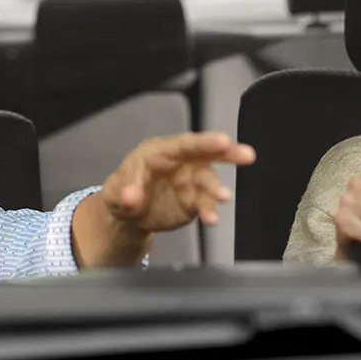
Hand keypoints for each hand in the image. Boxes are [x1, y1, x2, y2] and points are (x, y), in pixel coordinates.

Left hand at [101, 132, 255, 231]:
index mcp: (160, 151)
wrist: (128, 217)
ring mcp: (189, 181)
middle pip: (206, 153)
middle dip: (227, 153)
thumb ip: (123, 192)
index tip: (223, 141)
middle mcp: (180, 162)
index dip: (205, 142)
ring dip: (217, 189)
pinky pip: (204, 204)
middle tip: (247, 155)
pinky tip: (212, 219)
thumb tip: (130, 197)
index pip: (184, 144)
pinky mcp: (193, 201)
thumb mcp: (114, 192)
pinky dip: (209, 210)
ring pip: (208, 181)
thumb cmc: (121, 192)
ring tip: (223, 198)